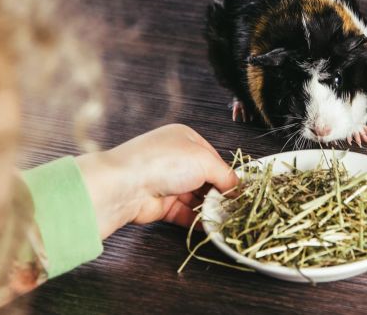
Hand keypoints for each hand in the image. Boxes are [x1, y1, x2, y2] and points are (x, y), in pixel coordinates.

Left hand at [75, 124, 237, 238]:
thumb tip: (237, 188)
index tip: (240, 190)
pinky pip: (185, 213)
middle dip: (220, 193)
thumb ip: (225, 175)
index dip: (228, 174)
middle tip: (236, 207)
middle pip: (206, 178)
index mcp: (185, 138)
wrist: (125, 186)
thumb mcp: (204, 161)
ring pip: (196, 197)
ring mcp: (167, 181)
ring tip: (226, 218)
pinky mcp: (161, 204)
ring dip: (210, 208)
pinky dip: (197, 220)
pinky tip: (211, 226)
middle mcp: (175, 158)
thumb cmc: (164, 162)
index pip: (214, 157)